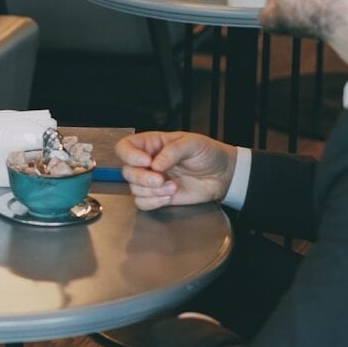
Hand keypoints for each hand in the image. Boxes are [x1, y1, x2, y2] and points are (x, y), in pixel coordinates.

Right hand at [116, 131, 235, 210]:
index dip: (129, 155)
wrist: (222, 174)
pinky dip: (153, 202)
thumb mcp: (192, 143)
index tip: (146, 161)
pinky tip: (169, 197)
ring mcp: (152, 180)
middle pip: (127, 171)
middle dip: (143, 178)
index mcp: (151, 144)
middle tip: (161, 179)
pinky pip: (142, 203)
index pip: (125, 147)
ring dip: (152, 191)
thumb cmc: (207, 153)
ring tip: (173, 187)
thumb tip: (155, 164)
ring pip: (134, 188)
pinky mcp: (159, 196)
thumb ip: (172, 151)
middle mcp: (147, 162)